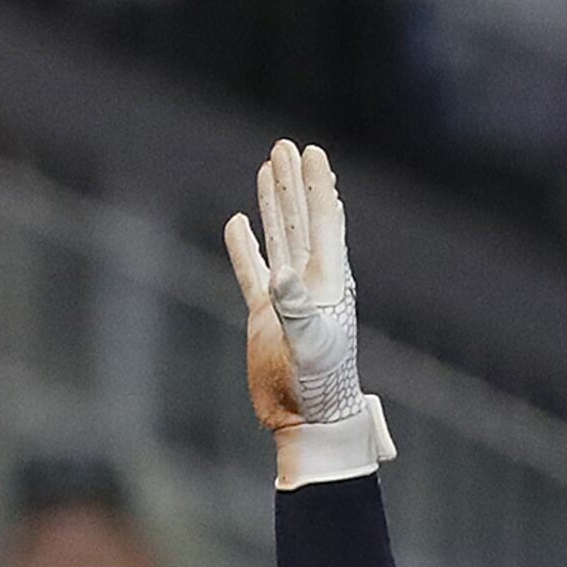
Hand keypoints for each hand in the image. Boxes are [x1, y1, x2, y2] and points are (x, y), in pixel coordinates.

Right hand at [224, 141, 376, 439]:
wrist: (306, 420)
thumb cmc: (319, 385)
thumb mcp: (310, 345)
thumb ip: (295, 309)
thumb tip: (281, 275)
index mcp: (328, 282)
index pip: (323, 223)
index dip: (318, 186)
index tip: (313, 153)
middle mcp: (309, 283)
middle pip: (301, 220)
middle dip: (294, 183)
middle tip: (287, 146)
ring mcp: (286, 297)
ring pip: (279, 237)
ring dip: (274, 204)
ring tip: (268, 168)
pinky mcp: (265, 316)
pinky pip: (251, 270)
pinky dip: (245, 246)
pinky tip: (238, 223)